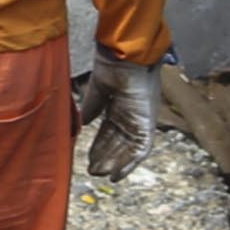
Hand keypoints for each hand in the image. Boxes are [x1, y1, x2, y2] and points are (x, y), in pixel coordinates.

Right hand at [76, 57, 161, 181]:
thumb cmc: (114, 65)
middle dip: (105, 157)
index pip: (109, 131)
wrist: (127, 56)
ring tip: (100, 174)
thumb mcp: (99, 89)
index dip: (99, 146)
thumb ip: (92, 106)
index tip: (88, 157)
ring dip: (114, 163)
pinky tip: (116, 174)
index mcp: (120, 106)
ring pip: (127, 149)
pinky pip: (140, 150)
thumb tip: (82, 122)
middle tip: (92, 171)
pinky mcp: (148, 125)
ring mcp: (140, 120)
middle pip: (117, 143)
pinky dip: (129, 163)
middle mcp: (132, 115)